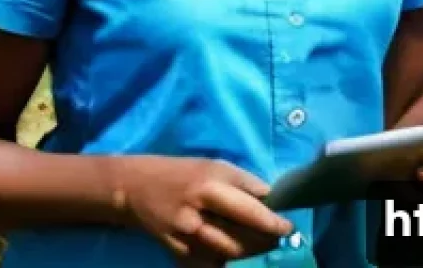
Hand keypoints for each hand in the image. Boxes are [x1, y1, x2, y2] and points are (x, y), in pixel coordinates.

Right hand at [112, 155, 293, 263]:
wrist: (135, 189)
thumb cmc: (180, 171)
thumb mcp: (212, 164)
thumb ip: (242, 181)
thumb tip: (270, 197)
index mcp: (207, 187)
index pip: (248, 210)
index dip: (271, 222)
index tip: (288, 225)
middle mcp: (197, 217)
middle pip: (241, 239)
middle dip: (265, 240)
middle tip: (278, 235)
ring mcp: (186, 241)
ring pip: (229, 254)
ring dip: (250, 251)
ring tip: (261, 242)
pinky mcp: (179, 256)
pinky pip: (212, 263)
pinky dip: (226, 258)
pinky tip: (231, 247)